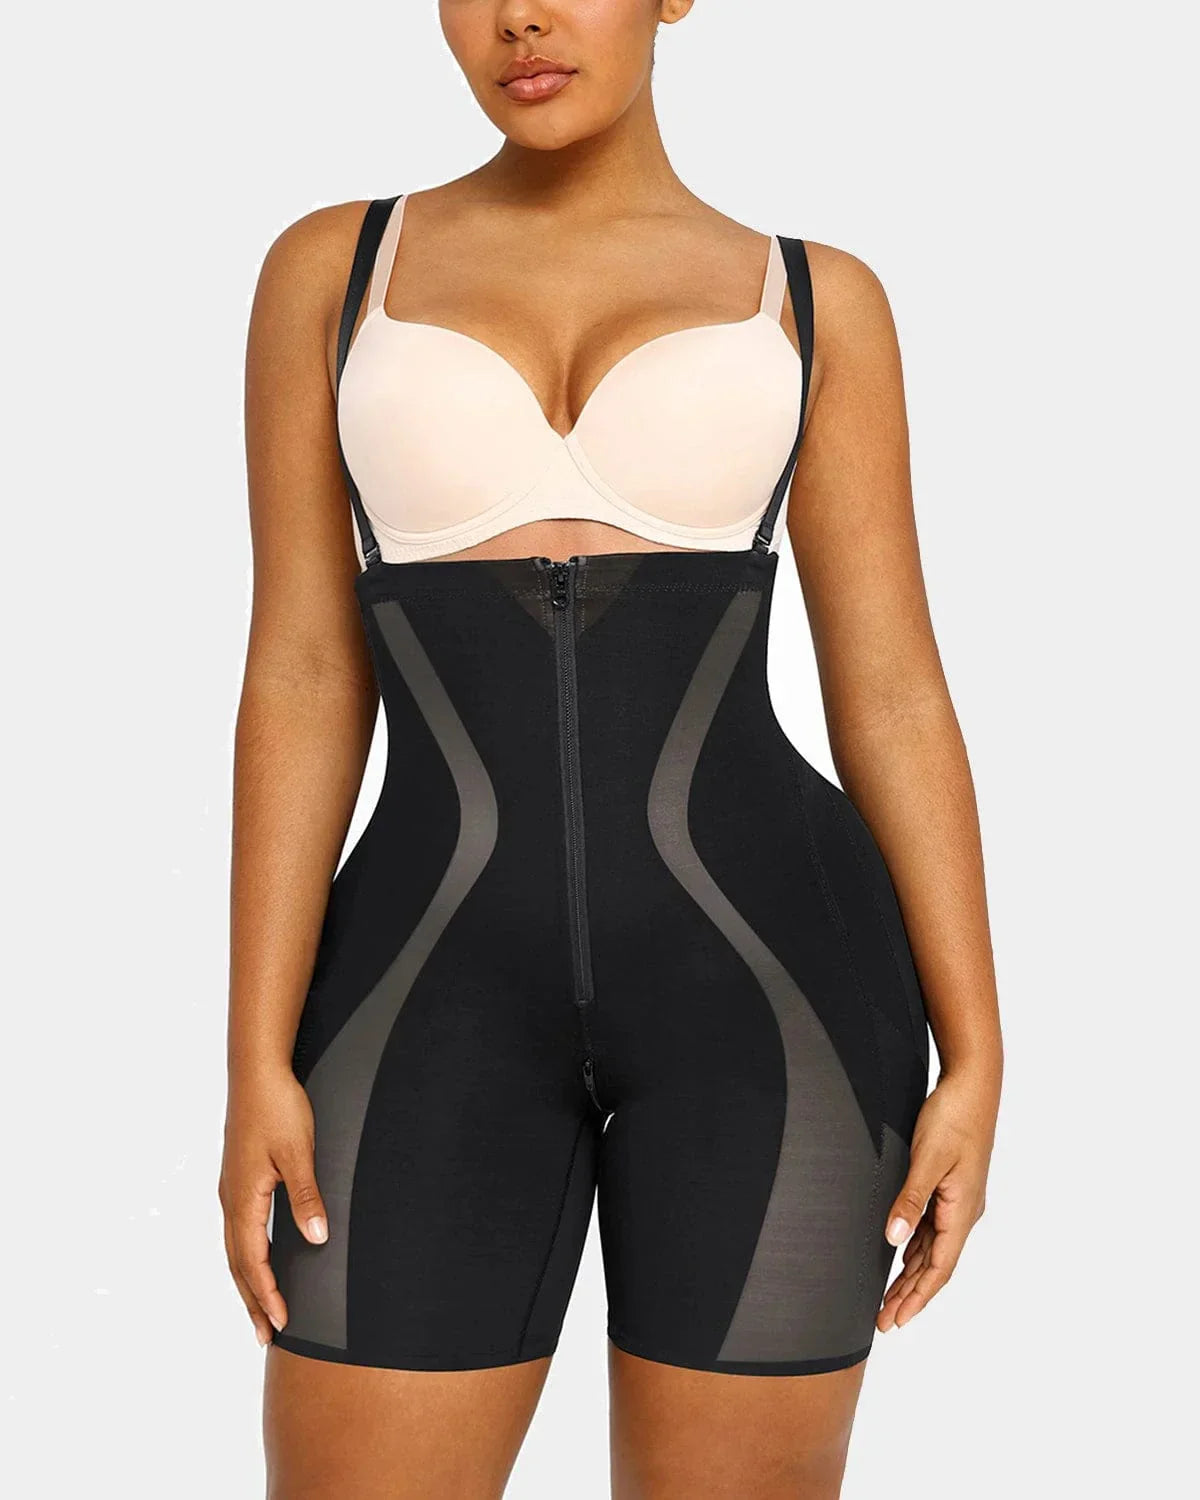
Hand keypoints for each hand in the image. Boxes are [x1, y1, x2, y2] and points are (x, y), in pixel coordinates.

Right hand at [218, 1066, 328, 1345]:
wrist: (257, 1072)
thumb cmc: (278, 1108)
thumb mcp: (299, 1153)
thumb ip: (306, 1197)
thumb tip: (316, 1240)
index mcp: (243, 1199)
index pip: (253, 1261)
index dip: (267, 1294)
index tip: (281, 1324)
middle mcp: (231, 1199)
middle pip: (238, 1263)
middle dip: (253, 1300)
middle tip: (266, 1336)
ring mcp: (232, 1189)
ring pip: (235, 1248)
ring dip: (248, 1281)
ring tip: (259, 1308)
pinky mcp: (238, 1177)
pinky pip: (238, 1229)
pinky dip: (246, 1255)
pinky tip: (256, 1258)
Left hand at [876, 1066, 997, 1332]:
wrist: (973, 1085)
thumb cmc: (953, 1117)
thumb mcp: (927, 1159)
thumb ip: (910, 1200)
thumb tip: (894, 1240)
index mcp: (962, 1211)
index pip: (939, 1268)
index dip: (917, 1297)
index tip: (896, 1320)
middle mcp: (963, 1211)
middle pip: (935, 1265)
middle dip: (910, 1294)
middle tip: (884, 1321)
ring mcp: (957, 1199)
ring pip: (932, 1248)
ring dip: (911, 1274)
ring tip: (888, 1298)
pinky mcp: (950, 1186)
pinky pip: (931, 1227)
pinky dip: (916, 1247)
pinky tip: (901, 1254)